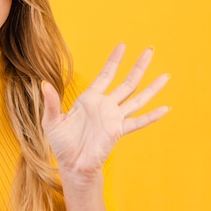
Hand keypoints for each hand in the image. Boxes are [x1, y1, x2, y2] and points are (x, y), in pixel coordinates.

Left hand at [41, 43, 169, 183]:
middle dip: (139, 66)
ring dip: (151, 88)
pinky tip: (165, 109)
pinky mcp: (118, 131)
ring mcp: (114, 118)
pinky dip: (152, 116)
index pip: (105, 75)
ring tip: (166, 76)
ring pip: (137, 98)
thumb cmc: (62, 144)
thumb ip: (51, 102)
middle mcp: (105, 106)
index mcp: (89, 99)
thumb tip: (44, 84)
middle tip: (150, 50)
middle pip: (127, 82)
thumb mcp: (52, 121)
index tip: (122, 45)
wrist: (72, 165)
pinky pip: (138, 122)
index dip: (114, 61)